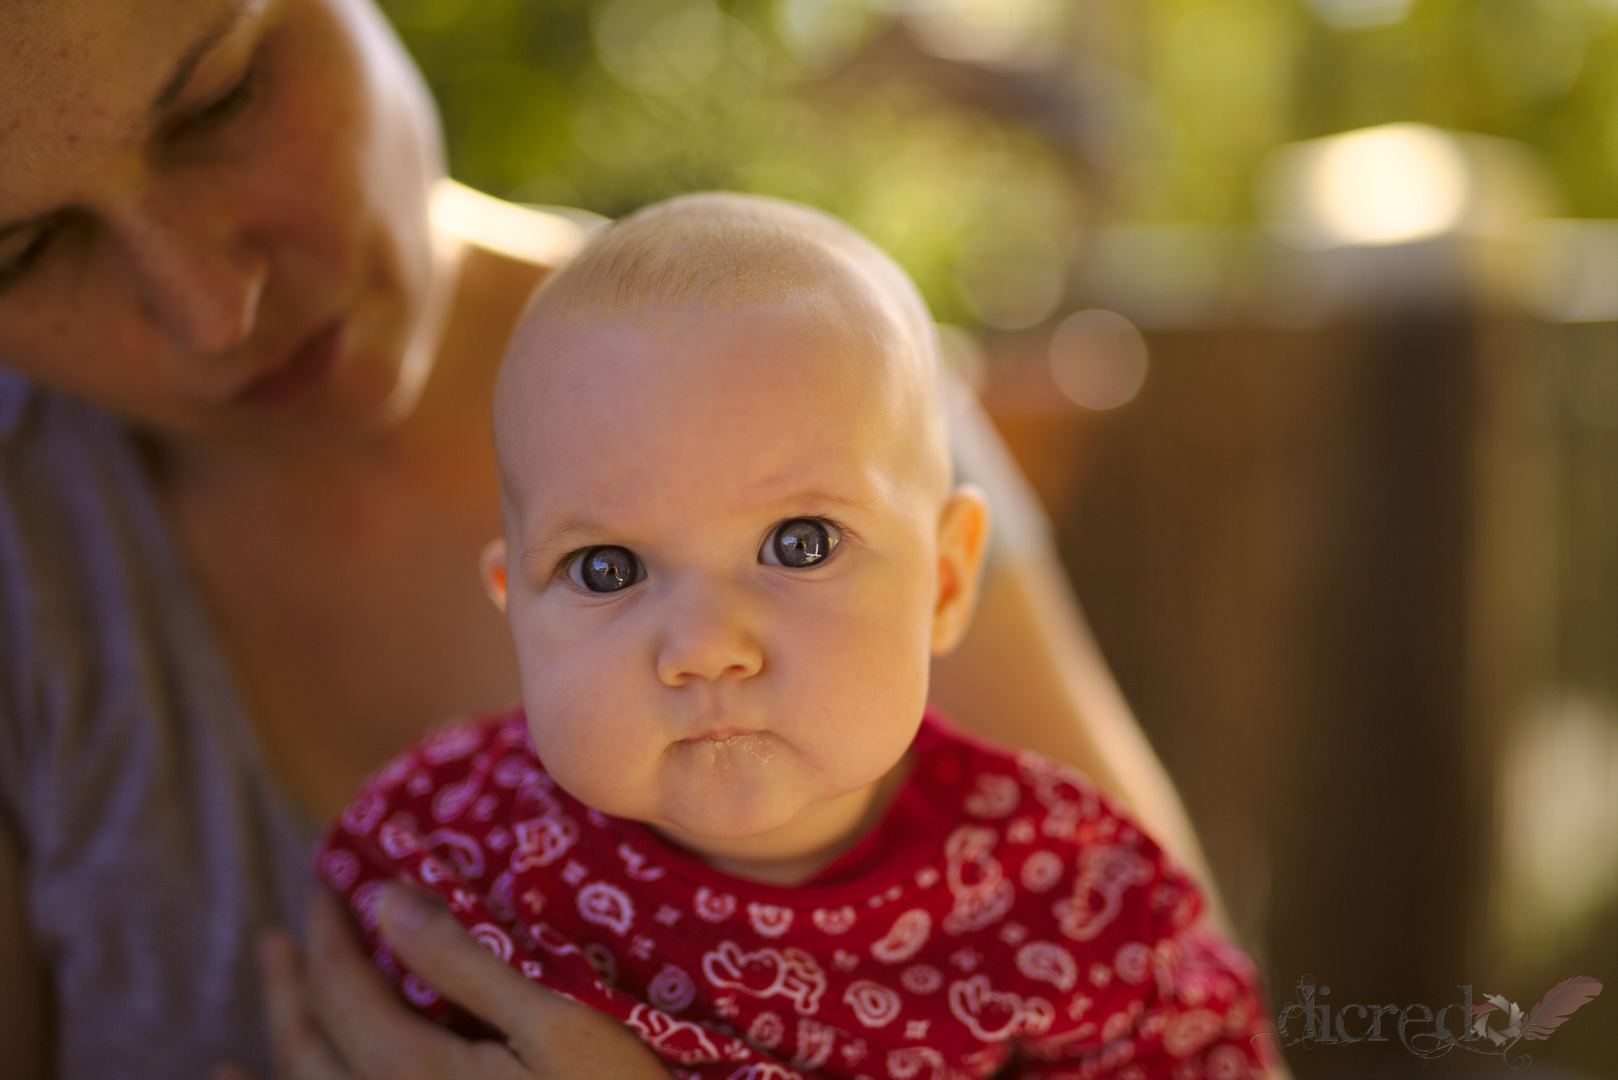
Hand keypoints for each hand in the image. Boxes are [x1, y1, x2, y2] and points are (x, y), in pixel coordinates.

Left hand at [216, 885, 668, 1079]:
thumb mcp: (555, 1027)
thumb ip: (466, 966)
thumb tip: (386, 899)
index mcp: (411, 1074)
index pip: (342, 989)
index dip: (328, 932)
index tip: (325, 880)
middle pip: (308, 1049)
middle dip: (289, 989)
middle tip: (276, 939)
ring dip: (270, 1072)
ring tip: (222, 1069)